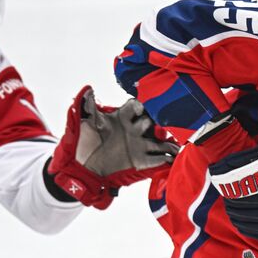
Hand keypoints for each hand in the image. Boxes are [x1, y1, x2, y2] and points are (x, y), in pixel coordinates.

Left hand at [48, 85, 177, 208]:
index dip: (140, 106)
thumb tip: (89, 90)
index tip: (141, 108)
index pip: (136, 107)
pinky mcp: (139, 161)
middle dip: (158, 122)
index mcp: (121, 118)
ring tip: (176, 145)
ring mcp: (137, 145)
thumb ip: (88, 107)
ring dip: (168, 142)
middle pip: (151, 122)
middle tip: (162, 124)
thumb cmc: (82, 143)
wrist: (81, 167)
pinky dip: (166, 159)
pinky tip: (174, 159)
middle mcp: (133, 130)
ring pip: (158, 142)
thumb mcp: (84, 123)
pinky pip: (156, 159)